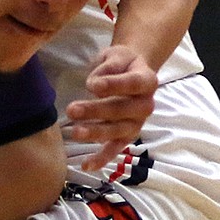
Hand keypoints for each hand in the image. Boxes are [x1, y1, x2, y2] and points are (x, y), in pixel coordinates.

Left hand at [65, 43, 157, 170]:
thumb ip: (109, 65)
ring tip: (75, 132)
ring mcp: (137, 123)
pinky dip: (102, 158)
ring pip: (118, 131)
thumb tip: (95, 82)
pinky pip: (115, 149)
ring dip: (96, 133)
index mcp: (147, 81)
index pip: (133, 83)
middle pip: (122, 110)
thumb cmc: (121, 64)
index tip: (92, 85)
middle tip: (72, 110)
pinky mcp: (126, 136)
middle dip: (96, 111)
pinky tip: (86, 165)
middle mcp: (146, 105)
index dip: (114, 85)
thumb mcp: (116, 55)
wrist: (131, 72)